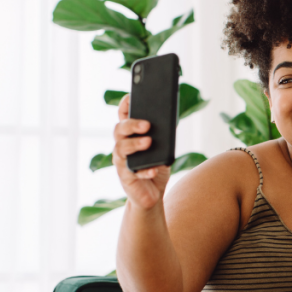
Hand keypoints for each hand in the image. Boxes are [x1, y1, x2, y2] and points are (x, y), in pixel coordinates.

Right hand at [112, 94, 169, 209]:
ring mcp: (121, 162)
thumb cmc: (155, 167)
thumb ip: (164, 135)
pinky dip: (144, 171)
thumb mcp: (163, 149)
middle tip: (147, 124)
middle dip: (132, 124)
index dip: (125, 105)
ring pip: (121, 149)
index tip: (131, 96)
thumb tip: (171, 120)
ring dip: (135, 144)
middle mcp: (121, 146)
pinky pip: (133, 172)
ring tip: (148, 142)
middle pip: (119, 129)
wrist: (151, 195)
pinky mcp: (126, 178)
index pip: (123, 116)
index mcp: (129, 135)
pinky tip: (153, 169)